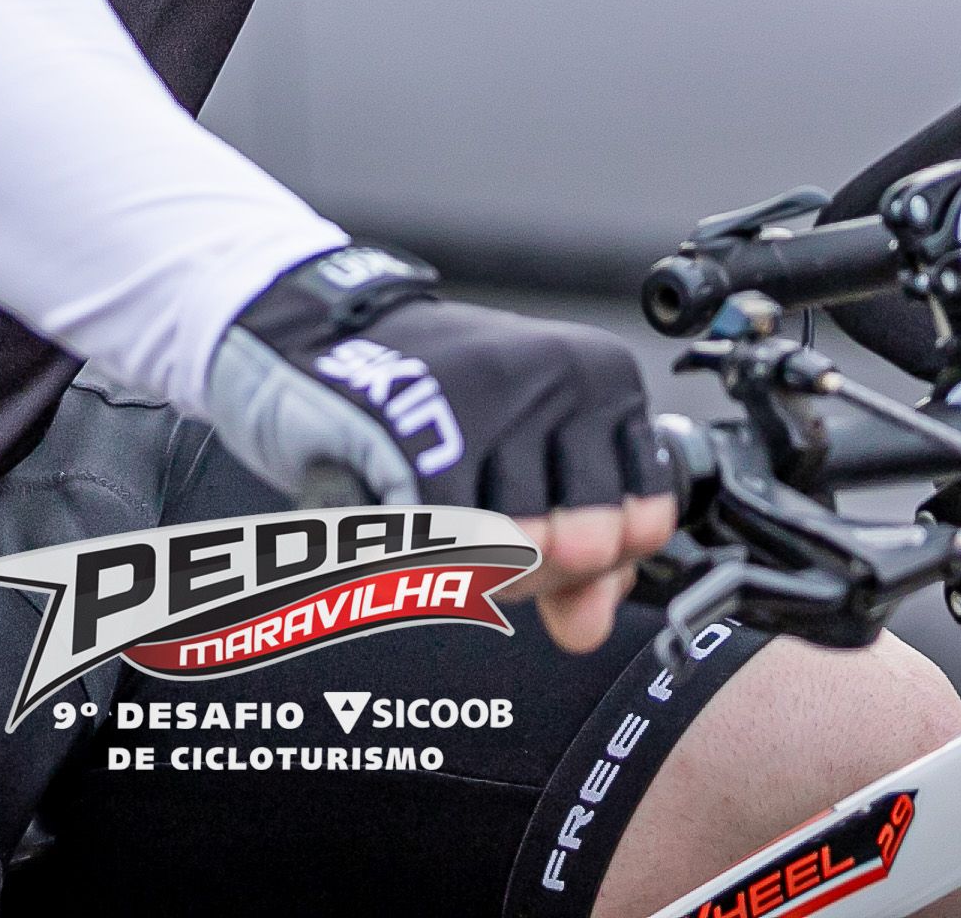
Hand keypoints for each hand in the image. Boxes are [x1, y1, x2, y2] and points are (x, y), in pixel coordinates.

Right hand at [203, 246, 678, 653]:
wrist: (313, 334)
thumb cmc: (429, 405)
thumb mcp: (526, 468)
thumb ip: (580, 557)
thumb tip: (589, 625)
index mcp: (606, 377)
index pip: (647, 521)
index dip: (595, 562)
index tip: (546, 540)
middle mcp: (564, 374)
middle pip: (583, 545)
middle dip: (531, 573)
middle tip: (480, 535)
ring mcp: (495, 394)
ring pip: (518, 551)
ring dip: (470, 567)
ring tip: (436, 519)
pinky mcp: (422, 425)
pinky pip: (449, 545)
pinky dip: (420, 556)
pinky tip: (400, 519)